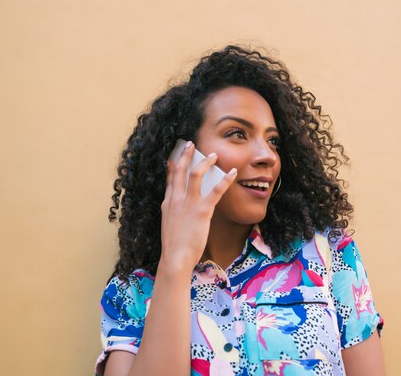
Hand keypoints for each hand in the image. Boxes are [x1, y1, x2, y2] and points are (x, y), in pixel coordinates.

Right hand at [159, 141, 236, 271]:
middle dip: (186, 155)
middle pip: (180, 171)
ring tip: (214, 154)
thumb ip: (174, 214)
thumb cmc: (175, 246)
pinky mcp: (202, 210)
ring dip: (206, 162)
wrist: (175, 258)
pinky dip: (225, 180)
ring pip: (196, 174)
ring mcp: (188, 204)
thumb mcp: (169, 225)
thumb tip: (181, 208)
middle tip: (191, 144)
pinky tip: (233, 173)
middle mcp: (176, 200)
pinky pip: (216, 190)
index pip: (170, 180)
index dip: (173, 166)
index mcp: (167, 204)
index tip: (174, 156)